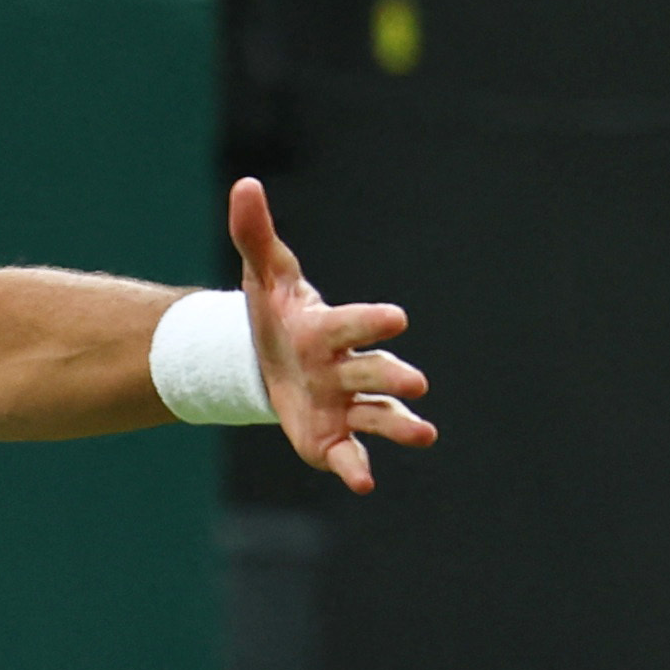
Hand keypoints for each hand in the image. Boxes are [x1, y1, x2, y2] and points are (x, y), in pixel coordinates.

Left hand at [232, 177, 433, 494]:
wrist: (263, 359)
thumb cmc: (273, 315)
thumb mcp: (261, 277)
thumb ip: (255, 235)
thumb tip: (244, 186)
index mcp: (330, 328)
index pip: (354, 323)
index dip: (372, 320)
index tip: (397, 318)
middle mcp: (347, 367)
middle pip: (373, 371)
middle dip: (393, 376)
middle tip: (418, 383)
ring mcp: (344, 403)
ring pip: (378, 414)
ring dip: (400, 424)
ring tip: (425, 434)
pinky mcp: (331, 436)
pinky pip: (348, 453)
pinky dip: (355, 467)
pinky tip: (365, 484)